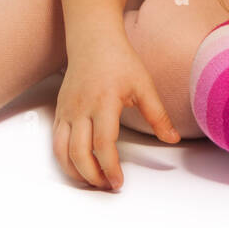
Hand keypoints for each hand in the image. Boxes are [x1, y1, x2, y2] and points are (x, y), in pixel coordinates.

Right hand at [53, 35, 179, 189]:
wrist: (93, 41)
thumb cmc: (120, 61)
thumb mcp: (144, 86)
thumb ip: (158, 115)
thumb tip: (173, 138)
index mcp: (104, 102)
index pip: (103, 144)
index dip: (110, 167)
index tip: (118, 182)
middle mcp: (80, 109)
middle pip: (79, 153)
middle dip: (92, 176)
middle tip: (107, 186)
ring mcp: (66, 111)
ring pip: (62, 151)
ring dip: (75, 172)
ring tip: (93, 181)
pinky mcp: (59, 112)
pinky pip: (56, 142)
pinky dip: (64, 160)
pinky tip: (79, 167)